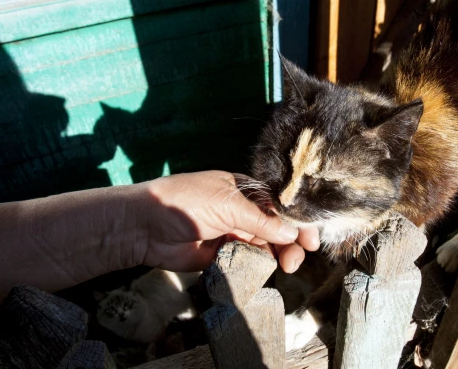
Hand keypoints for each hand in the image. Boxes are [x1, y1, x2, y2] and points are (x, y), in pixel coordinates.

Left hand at [140, 171, 319, 271]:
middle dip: (292, 240)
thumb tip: (291, 234)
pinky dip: (262, 264)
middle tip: (299, 257)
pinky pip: (250, 259)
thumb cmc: (184, 202)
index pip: (279, 203)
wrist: (145, 227)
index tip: (312, 237)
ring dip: (280, 254)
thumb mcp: (226, 203)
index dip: (298, 218)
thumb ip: (260, 220)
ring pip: (267, 244)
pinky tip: (269, 269)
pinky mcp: (224, 254)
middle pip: (277, 226)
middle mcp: (242, 210)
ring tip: (287, 266)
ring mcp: (234, 232)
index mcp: (244, 190)